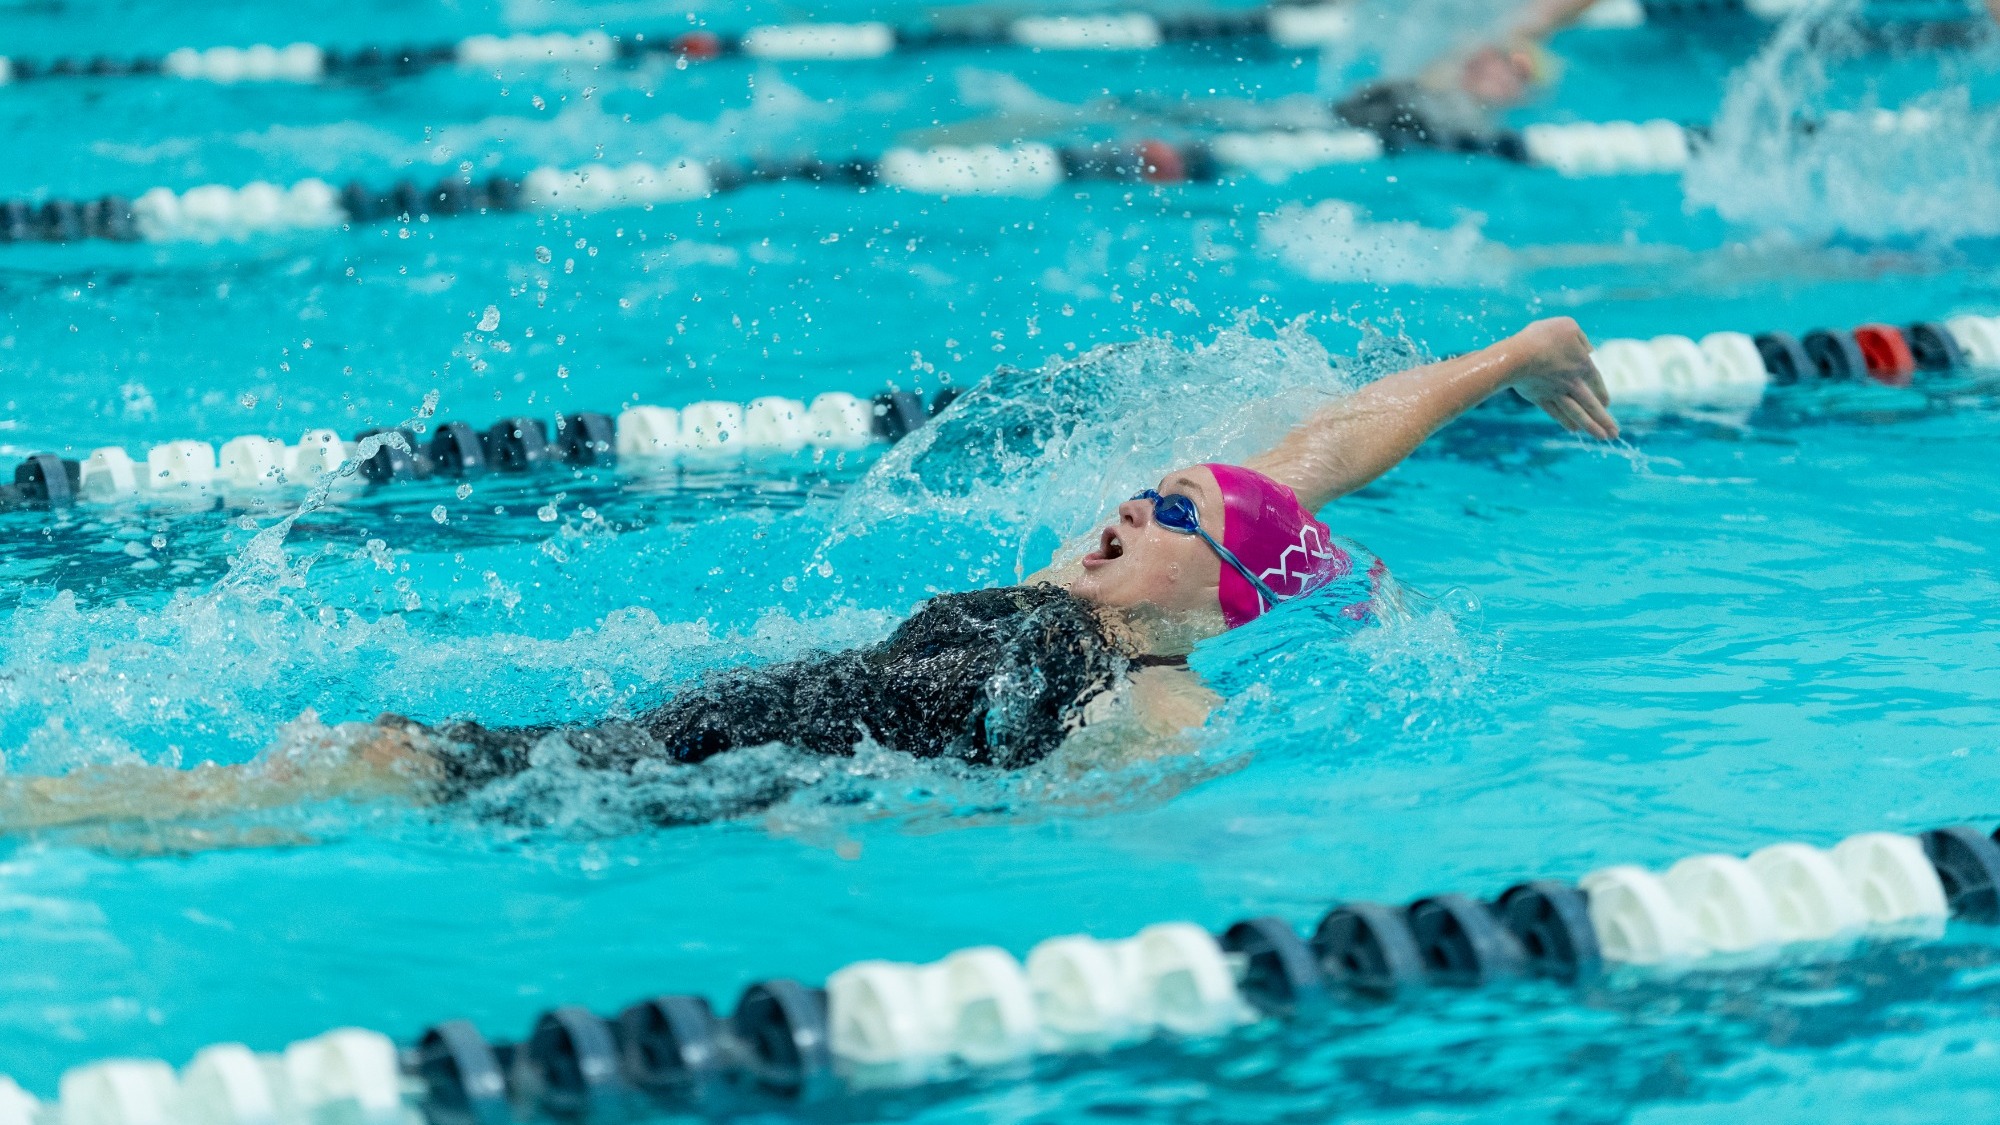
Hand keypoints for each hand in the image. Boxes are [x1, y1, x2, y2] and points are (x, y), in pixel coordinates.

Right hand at [1505, 317, 1618, 440]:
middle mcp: (1572, 383)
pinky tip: (1573, 429)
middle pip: (1591, 405)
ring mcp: (1555, 393)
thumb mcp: (1567, 326)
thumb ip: (1581, 339)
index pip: (1597, 383)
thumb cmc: (1542, 337)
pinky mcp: (1539, 398)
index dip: (1603, 394)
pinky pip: (1556, 413)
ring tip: (1601, 438)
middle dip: (1604, 421)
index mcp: (1582, 365)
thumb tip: (1589, 350)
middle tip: (1614, 434)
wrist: (1517, 356)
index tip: (1608, 405)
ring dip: (1590, 427)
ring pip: (1576, 414)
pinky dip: (1565, 421)